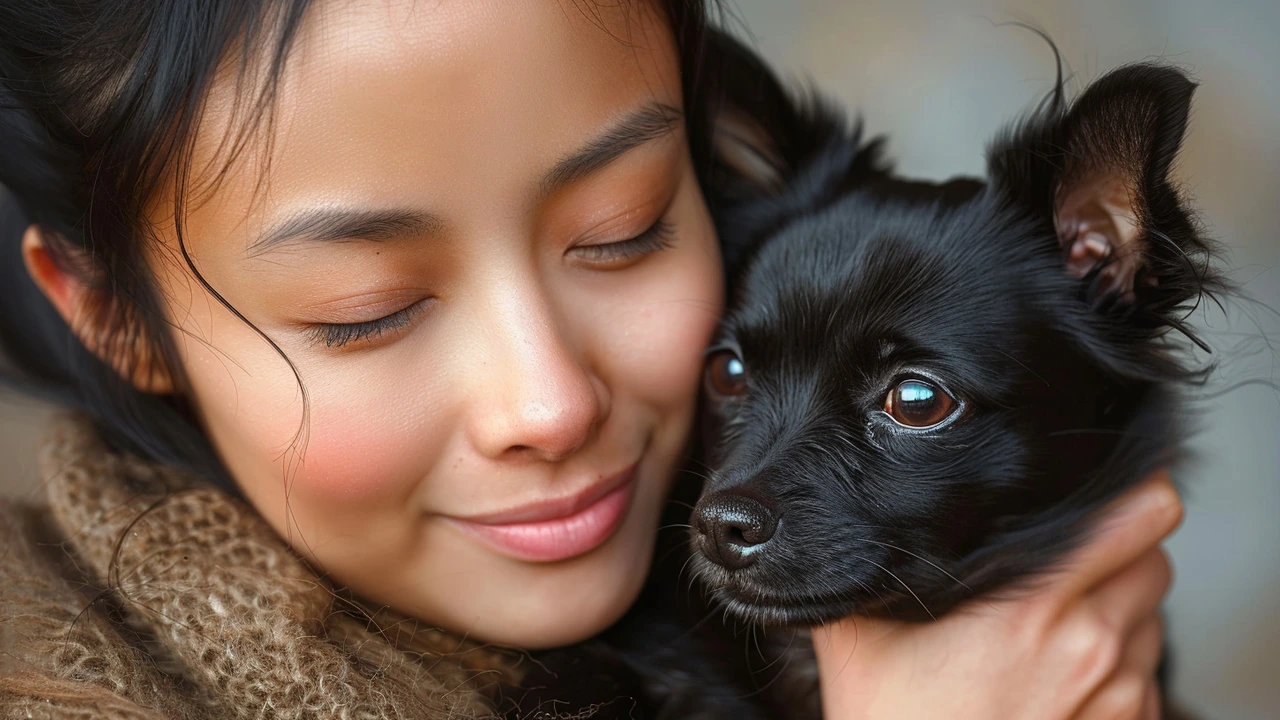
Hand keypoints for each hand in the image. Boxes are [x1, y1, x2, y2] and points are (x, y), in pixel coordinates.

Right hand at [813, 471, 1181, 719]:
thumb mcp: (856, 634)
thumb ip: (864, 568)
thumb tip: (842, 516)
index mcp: (1031, 603)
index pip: (1138, 517)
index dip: (1129, 494)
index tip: (1107, 493)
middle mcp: (1089, 643)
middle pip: (1155, 561)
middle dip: (1120, 554)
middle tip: (1072, 564)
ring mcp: (1116, 693)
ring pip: (1153, 618)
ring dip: (1120, 611)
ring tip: (1061, 627)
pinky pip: (1149, 677)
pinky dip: (1119, 669)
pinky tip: (1063, 680)